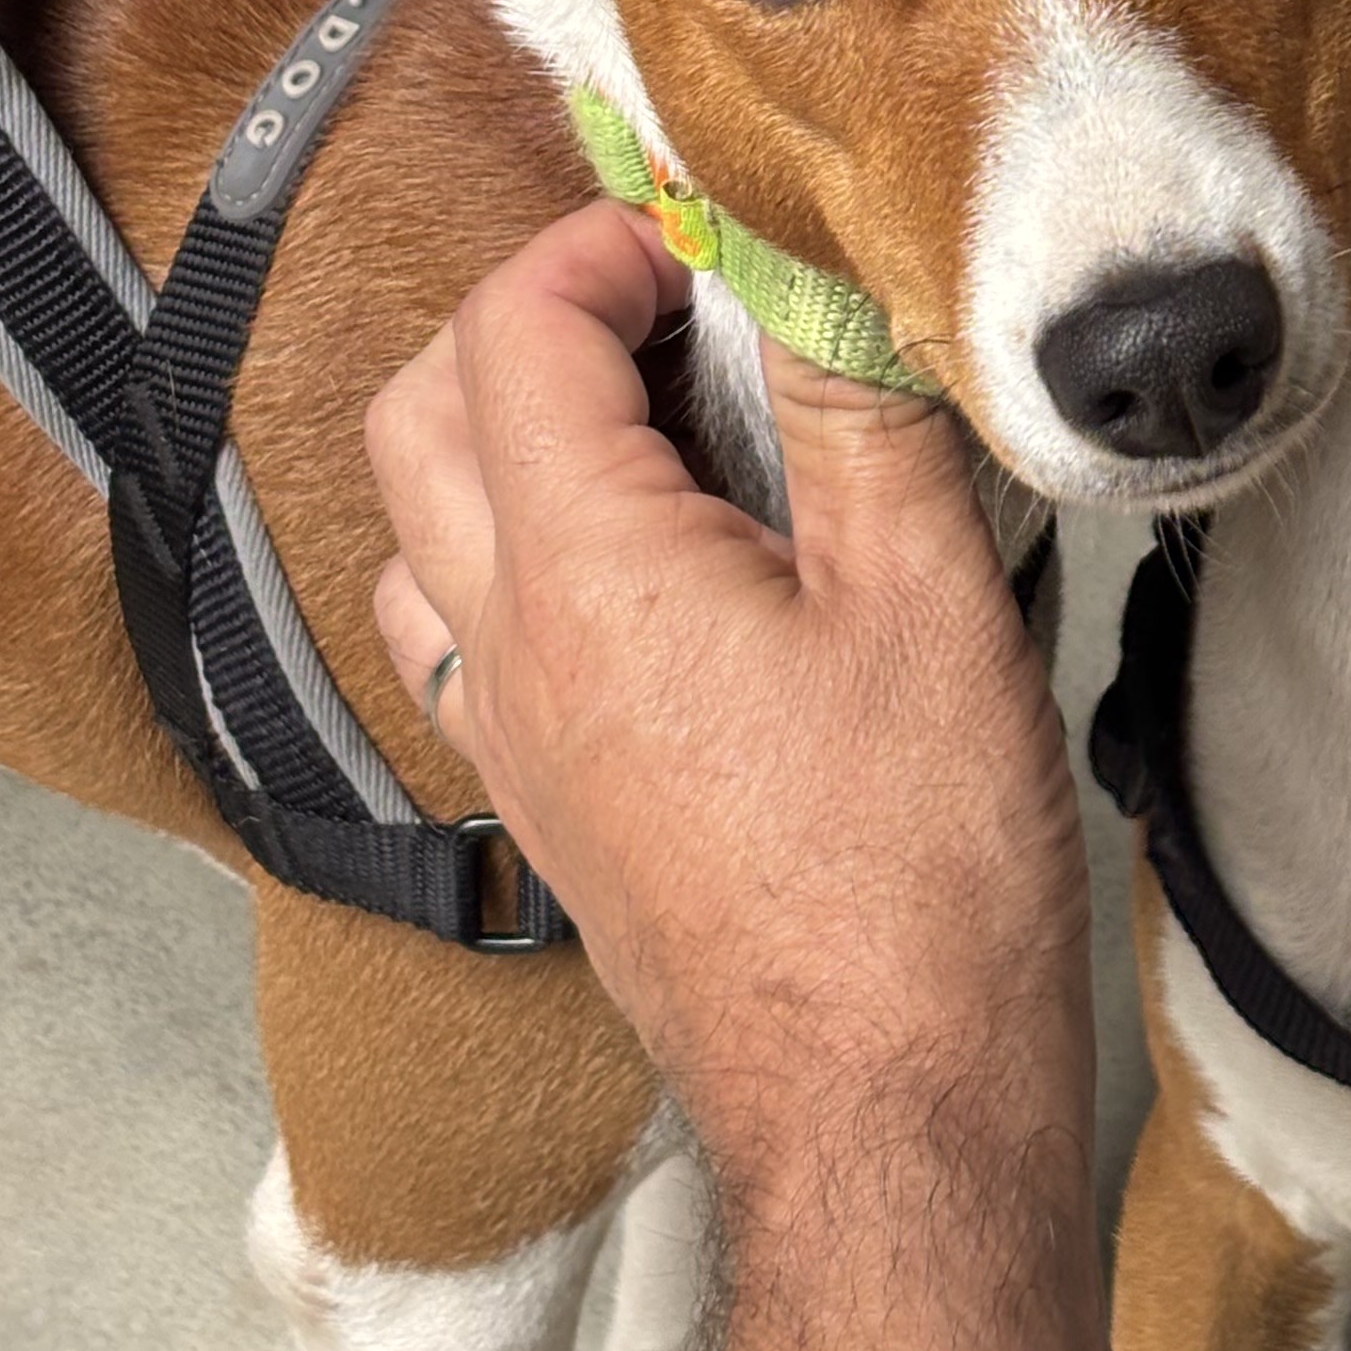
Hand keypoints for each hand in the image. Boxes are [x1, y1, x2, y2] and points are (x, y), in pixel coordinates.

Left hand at [368, 203, 1088, 1212]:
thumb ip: (860, 416)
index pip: (513, 332)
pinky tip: (659, 577)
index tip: (708, 237)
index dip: (601, 245)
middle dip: (526, 323)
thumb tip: (823, 282)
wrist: (885, 1113)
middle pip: (420, 418)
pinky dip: (521, 562)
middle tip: (672, 308)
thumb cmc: (919, 876)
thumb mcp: (930, 600)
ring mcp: (513, 742)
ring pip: (421, 538)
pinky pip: (467, 646)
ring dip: (502, 444)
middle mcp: (512, 649)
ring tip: (660, 431)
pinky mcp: (549, 815)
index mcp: (589, 572)